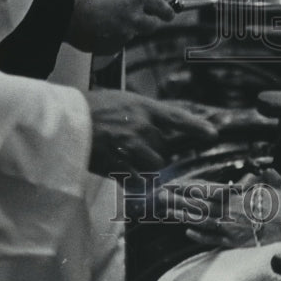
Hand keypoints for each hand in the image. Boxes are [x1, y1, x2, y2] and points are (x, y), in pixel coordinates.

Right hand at [66, 0, 174, 52]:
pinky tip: (96, 29)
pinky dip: (109, 39)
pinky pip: (115, 43)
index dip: (167, 11)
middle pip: (152, 26)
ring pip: (130, 34)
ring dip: (122, 29)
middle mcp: (134, 18)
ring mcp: (123, 35)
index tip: (170, 15)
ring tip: (102, 20)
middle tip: (140, 19)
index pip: (160, 6)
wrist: (63, 10)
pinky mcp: (111, 47)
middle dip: (148, 23)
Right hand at [86, 90, 218, 175]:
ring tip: (127, 157)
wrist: (67, 122)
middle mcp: (142, 127)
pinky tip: (122, 172)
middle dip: (158, 152)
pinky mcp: (119, 166)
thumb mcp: (124, 101)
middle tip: (137, 146)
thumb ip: (145, 114)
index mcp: (144, 108)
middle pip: (166, 149)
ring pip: (155, 166)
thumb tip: (162, 126)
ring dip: (147, 166)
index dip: (197, 126)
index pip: (177, 118)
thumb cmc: (93, 108)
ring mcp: (131, 148)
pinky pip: (137, 179)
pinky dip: (134, 179)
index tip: (213, 134)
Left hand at [159, 179, 280, 247]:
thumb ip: (267, 177)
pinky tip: (187, 232)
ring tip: (166, 212)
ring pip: (201, 222)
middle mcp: (229, 213)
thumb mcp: (277, 187)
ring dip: (183, 217)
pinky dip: (199, 236)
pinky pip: (213, 240)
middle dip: (178, 201)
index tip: (172, 184)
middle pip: (198, 206)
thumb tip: (266, 169)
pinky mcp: (235, 244)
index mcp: (235, 197)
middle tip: (160, 196)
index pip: (205, 191)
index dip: (186, 188)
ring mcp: (230, 230)